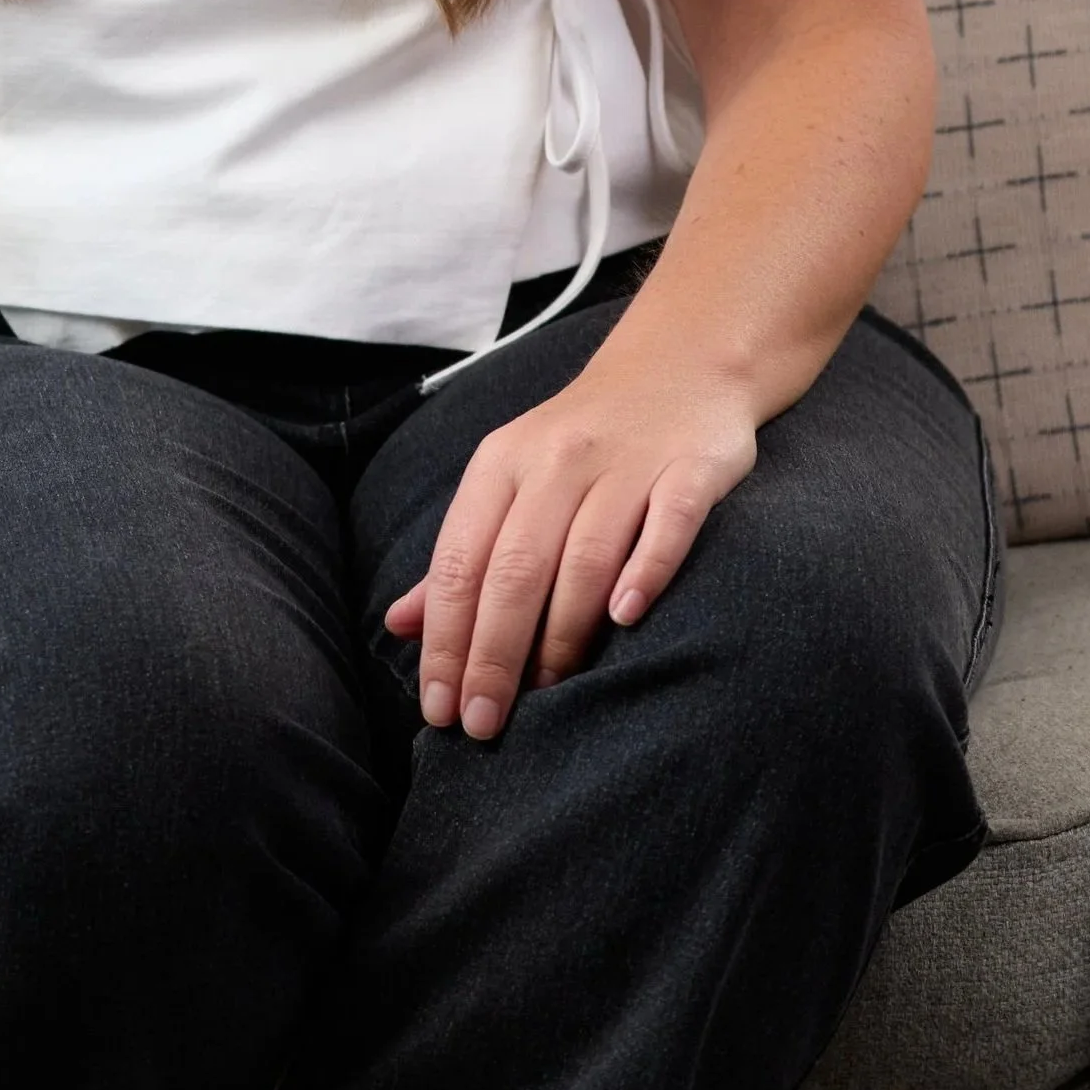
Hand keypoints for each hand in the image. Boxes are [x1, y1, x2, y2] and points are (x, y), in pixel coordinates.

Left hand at [385, 351, 756, 737]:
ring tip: (549, 695)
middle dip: (492, 653)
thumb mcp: (507, 481)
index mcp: (502, 463)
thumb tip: (399, 626)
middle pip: (515, 567)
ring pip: (584, 555)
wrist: (676, 367)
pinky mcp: (691, 468)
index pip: (461, 560)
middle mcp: (558, 459)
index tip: (438, 708)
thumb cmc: (579, 444)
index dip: (446, 638)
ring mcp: (626, 463)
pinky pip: (667, 522)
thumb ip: (461, 554)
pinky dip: (645, 569)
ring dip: (562, 633)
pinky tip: (626, 618)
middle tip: (483, 723)